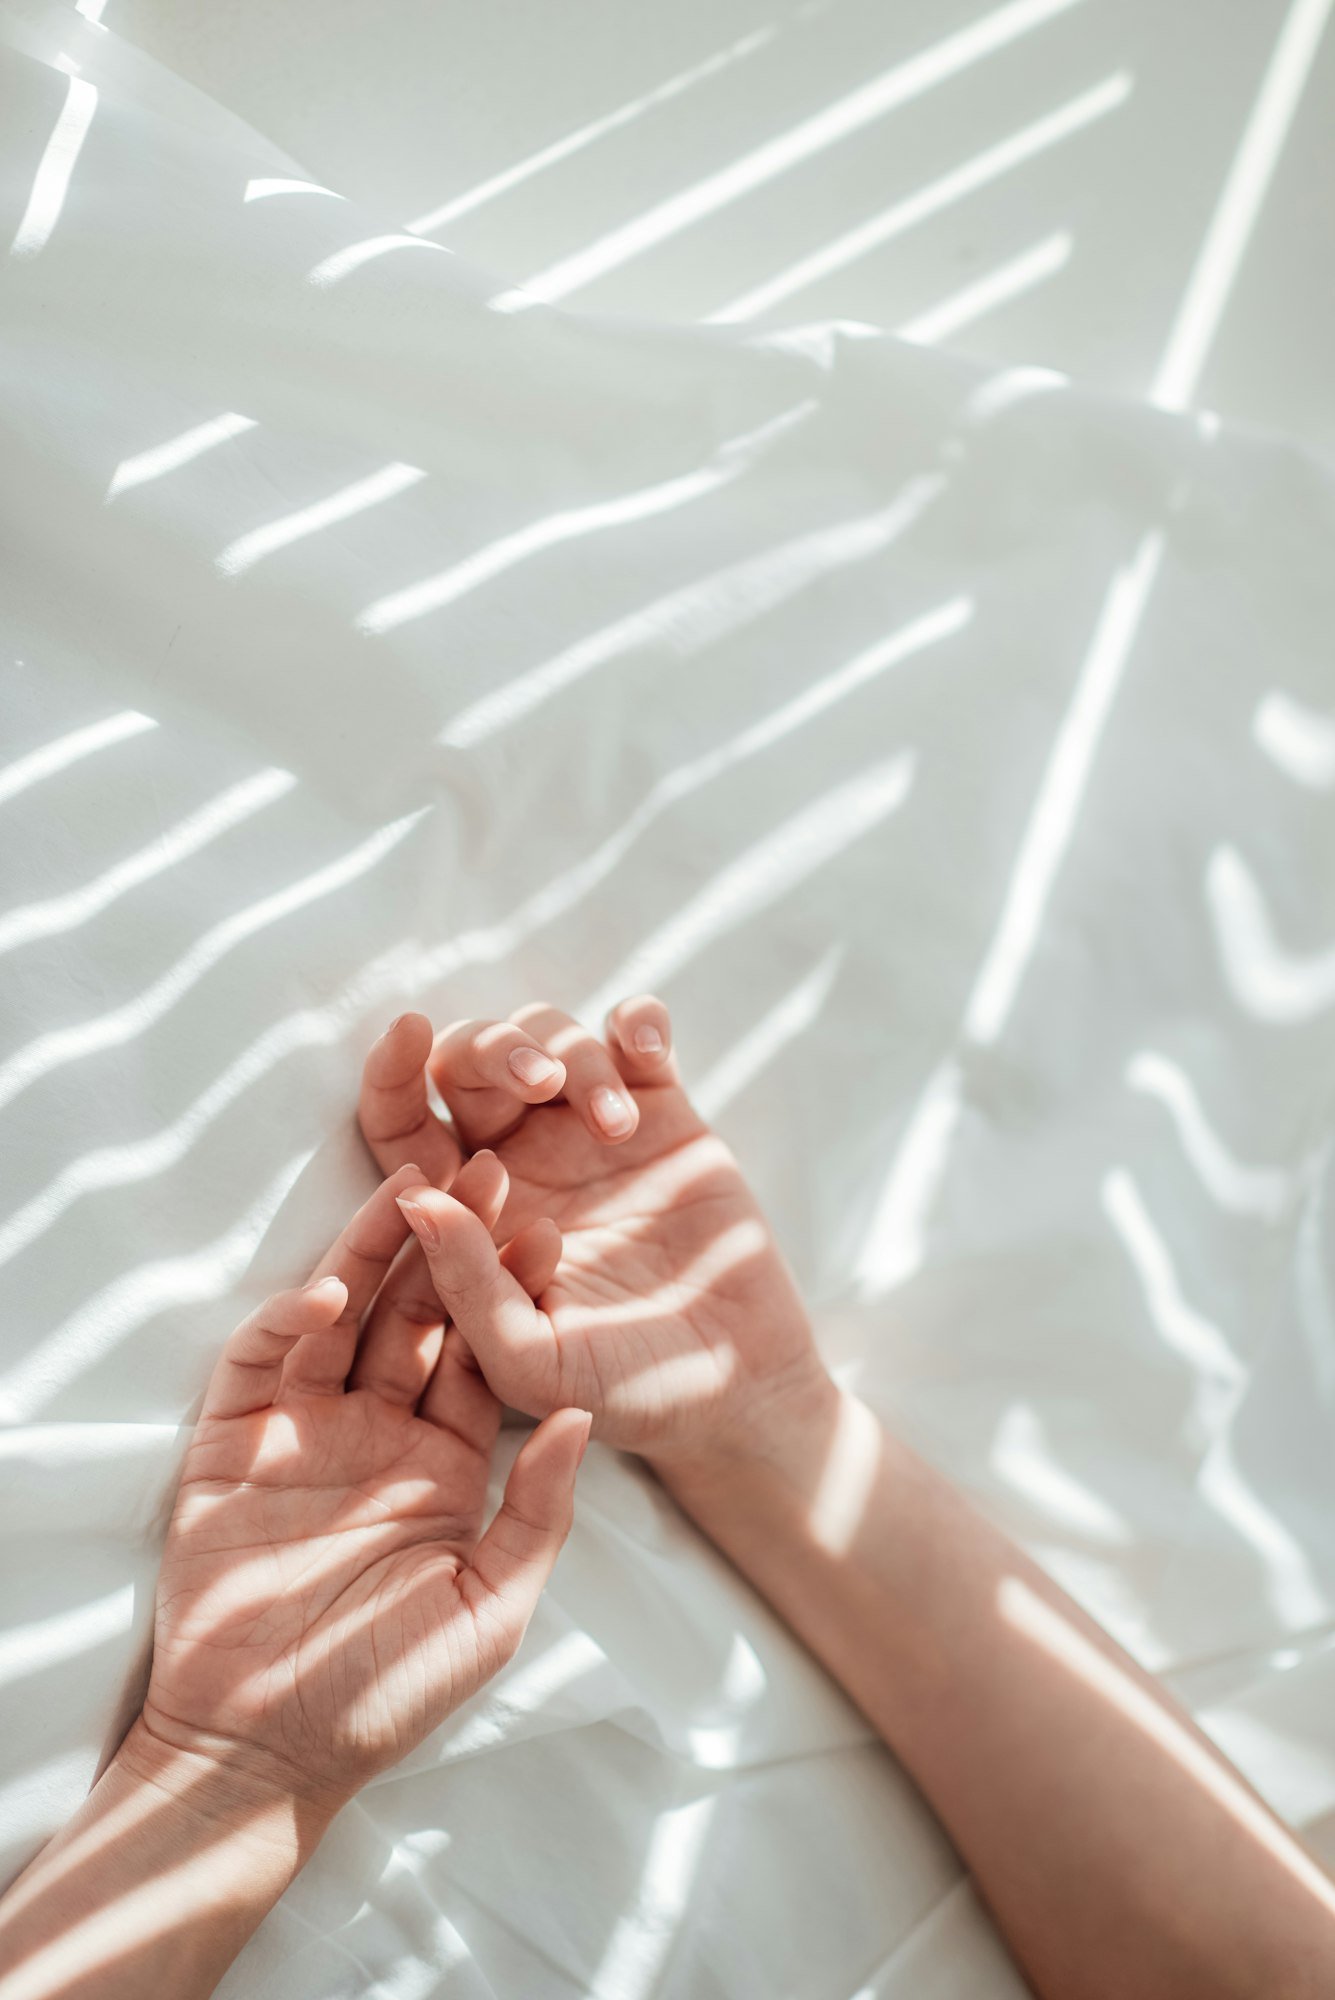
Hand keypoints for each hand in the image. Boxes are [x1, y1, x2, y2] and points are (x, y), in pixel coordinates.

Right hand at [133, 1167, 588, 1815]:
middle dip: (449, 1243)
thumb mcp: (489, 1608)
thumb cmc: (384, 1694)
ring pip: (342, 1318)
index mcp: (444, 1463)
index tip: (549, 1227)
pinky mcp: (234, 1441)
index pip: (483, 1356)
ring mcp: (304, 1430)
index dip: (512, 1293)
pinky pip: (264, 1362)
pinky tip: (331, 1294)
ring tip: (409, 1187)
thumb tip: (586, 1416)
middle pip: (416, 1316)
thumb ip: (537, 1510)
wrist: (265, 1753)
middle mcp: (377, 1431)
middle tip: (485, 1168)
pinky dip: (291, 1321)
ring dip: (371, 1252)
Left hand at [357, 999, 830, 1465]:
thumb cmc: (622, 1389)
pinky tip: (646, 1047)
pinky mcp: (663, 1113)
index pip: (398, 1123)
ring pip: (549, 1036)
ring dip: (575, 1056)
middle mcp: (517, 1159)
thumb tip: (413, 1199)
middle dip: (494, 1048)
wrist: (736, 1389)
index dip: (388, 1071)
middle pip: (469, 1059)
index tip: (405, 1032)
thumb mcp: (533, 1359)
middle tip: (541, 1082)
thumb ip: (468, 1287)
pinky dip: (635, 1020)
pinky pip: (635, 1035)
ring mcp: (588, 1131)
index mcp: (465, 1214)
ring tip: (621, 1127)